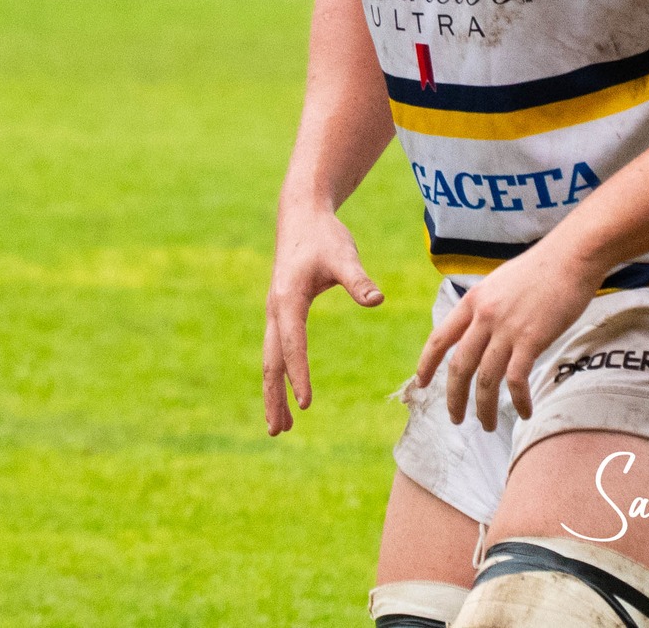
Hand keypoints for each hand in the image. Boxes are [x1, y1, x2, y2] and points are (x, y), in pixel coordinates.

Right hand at [263, 207, 382, 435]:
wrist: (302, 217)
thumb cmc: (325, 237)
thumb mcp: (344, 255)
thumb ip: (358, 279)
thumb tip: (377, 299)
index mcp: (288, 300)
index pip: (294, 344)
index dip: (299, 374)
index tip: (307, 402)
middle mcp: (275, 311)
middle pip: (272, 361)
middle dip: (275, 397)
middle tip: (280, 431)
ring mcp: (275, 313)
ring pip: (271, 359)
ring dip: (274, 392)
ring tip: (280, 426)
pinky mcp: (281, 313)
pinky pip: (278, 350)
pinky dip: (280, 374)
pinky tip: (286, 392)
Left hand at [414, 238, 602, 430]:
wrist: (573, 255)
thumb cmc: (545, 266)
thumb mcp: (502, 281)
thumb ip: (489, 305)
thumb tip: (484, 326)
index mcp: (474, 301)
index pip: (440, 338)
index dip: (427, 363)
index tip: (420, 383)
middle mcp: (485, 316)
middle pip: (460, 367)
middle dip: (454, 398)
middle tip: (455, 418)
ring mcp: (507, 329)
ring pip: (485, 380)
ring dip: (484, 408)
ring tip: (487, 425)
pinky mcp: (531, 339)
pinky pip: (516, 380)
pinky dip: (518, 400)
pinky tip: (524, 411)